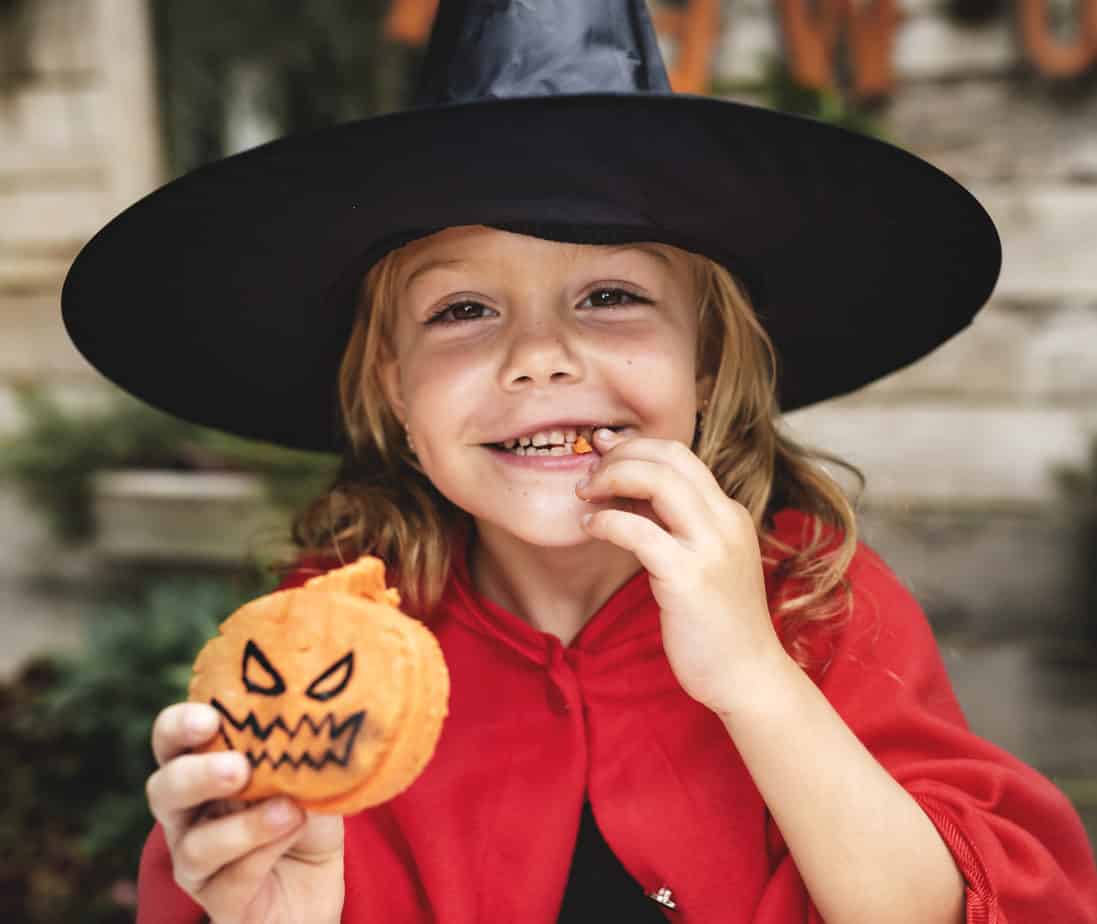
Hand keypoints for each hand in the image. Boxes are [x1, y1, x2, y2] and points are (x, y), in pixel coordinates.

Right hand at [145, 702, 343, 923]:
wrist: (319, 887)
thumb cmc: (305, 815)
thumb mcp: (309, 774)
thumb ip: (301, 750)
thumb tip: (315, 720)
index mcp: (203, 769)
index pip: (172, 741)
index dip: (179, 726)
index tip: (210, 717)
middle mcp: (188, 815)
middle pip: (164, 791)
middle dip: (197, 776)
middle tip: (238, 768)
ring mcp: (196, 863)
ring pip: (196, 846)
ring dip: (245, 826)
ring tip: (289, 809)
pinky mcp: (219, 902)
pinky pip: (231, 880)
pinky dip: (265, 853)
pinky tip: (295, 831)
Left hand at [576, 428, 789, 711]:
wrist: (747, 676)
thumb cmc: (717, 623)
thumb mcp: (701, 560)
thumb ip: (672, 525)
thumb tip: (625, 492)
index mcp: (730, 514)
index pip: (681, 455)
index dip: (636, 445)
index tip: (603, 448)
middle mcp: (725, 521)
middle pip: (669, 456)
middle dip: (620, 454)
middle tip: (588, 473)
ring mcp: (710, 547)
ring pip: (657, 480)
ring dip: (611, 478)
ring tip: (585, 494)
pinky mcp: (688, 576)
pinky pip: (637, 530)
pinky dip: (606, 521)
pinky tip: (590, 527)